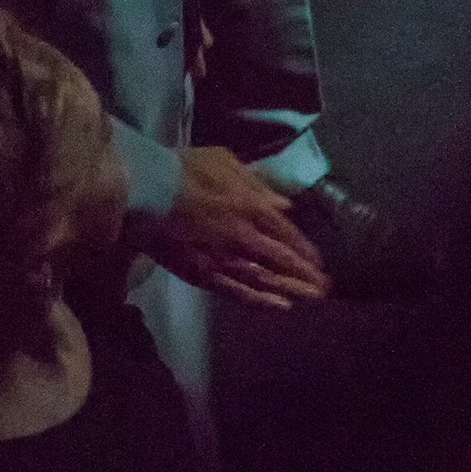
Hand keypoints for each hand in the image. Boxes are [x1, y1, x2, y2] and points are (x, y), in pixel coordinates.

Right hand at [145, 148, 329, 310]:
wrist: (146, 191)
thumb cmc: (186, 170)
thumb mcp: (228, 163)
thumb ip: (258, 185)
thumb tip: (284, 204)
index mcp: (253, 207)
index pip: (288, 233)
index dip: (305, 250)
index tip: (320, 263)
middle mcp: (245, 238)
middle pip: (281, 262)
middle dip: (305, 276)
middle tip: (324, 288)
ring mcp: (224, 260)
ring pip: (264, 281)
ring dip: (290, 292)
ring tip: (310, 300)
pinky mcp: (203, 275)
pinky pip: (237, 292)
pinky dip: (260, 302)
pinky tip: (278, 308)